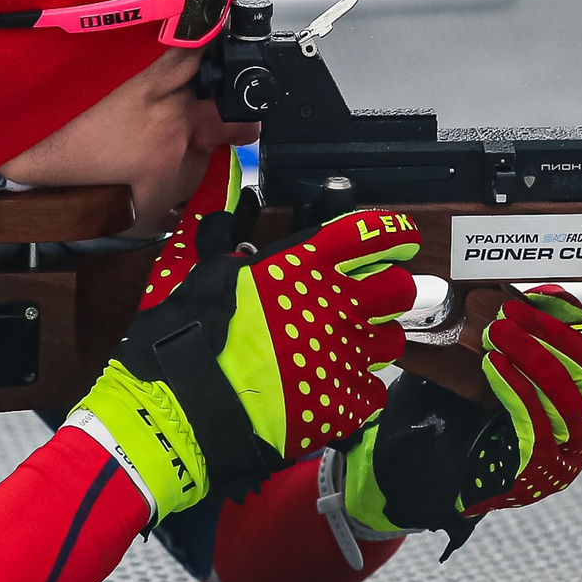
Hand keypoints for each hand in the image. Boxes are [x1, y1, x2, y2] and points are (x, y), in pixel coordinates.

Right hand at [75, 156, 420, 515]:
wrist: (184, 409)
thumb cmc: (184, 335)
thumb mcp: (192, 266)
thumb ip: (216, 219)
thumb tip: (221, 171)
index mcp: (302, 265)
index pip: (369, 233)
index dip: (391, 234)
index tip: (398, 240)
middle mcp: (335, 305)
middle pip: (398, 288)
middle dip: (388, 291)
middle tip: (367, 301)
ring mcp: (345, 356)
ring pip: (392, 340)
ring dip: (374, 340)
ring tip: (346, 348)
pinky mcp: (344, 404)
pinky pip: (375, 392)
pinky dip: (359, 391)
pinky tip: (334, 390)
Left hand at [340, 286, 581, 551]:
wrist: (453, 476)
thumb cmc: (483, 417)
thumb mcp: (506, 370)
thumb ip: (523, 336)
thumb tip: (532, 290)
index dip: (576, 323)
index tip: (533, 301)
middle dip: (554, 336)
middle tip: (508, 313)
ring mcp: (571, 454)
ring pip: (570, 398)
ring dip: (534, 358)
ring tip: (496, 335)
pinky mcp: (542, 474)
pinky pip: (539, 427)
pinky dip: (518, 391)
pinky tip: (494, 368)